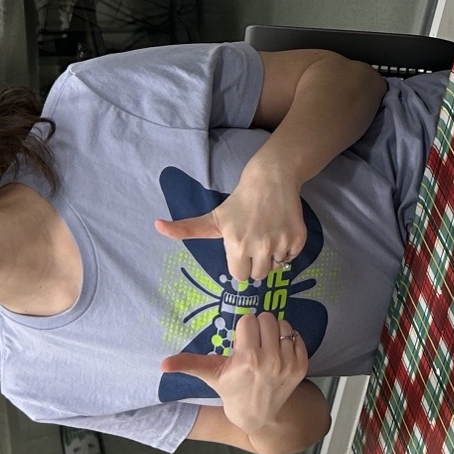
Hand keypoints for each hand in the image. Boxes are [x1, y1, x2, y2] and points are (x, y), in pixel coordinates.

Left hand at [154, 163, 305, 283]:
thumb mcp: (212, 218)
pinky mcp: (298, 239)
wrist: (271, 178)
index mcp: (236, 245)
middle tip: (254, 242)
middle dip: (256, 263)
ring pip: (276, 267)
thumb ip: (185, 228)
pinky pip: (291, 257)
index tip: (240, 247)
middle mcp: (259, 247)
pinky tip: (280, 231)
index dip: (239, 263)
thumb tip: (155, 225)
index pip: (239, 276)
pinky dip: (287, 249)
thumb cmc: (239, 201)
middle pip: (258, 275)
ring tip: (267, 235)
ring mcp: (280, 243)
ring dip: (272, 256)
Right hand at [158, 311, 308, 435]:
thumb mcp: (211, 375)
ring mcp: (289, 363)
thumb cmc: (232, 390)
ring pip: (283, 324)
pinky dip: (288, 341)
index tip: (240, 344)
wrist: (258, 415)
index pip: (248, 320)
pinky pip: (297, 336)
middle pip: (267, 318)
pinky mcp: (301, 366)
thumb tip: (162, 363)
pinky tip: (278, 354)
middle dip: (258, 328)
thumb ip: (188, 364)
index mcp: (248, 358)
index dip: (243, 329)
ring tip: (265, 349)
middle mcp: (271, 359)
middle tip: (253, 344)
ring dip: (274, 332)